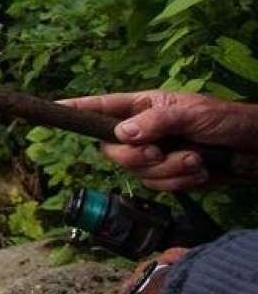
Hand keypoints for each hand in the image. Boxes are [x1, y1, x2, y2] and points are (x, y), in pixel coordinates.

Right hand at [60, 91, 257, 189]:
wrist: (253, 147)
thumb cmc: (226, 120)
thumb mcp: (192, 113)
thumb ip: (155, 122)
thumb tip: (122, 134)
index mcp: (142, 106)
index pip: (101, 106)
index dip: (76, 109)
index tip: (54, 110)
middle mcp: (141, 130)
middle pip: (112, 151)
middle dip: (139, 157)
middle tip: (162, 151)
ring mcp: (152, 154)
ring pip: (137, 172)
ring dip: (170, 170)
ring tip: (196, 158)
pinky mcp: (165, 176)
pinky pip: (157, 187)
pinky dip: (180, 182)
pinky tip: (199, 170)